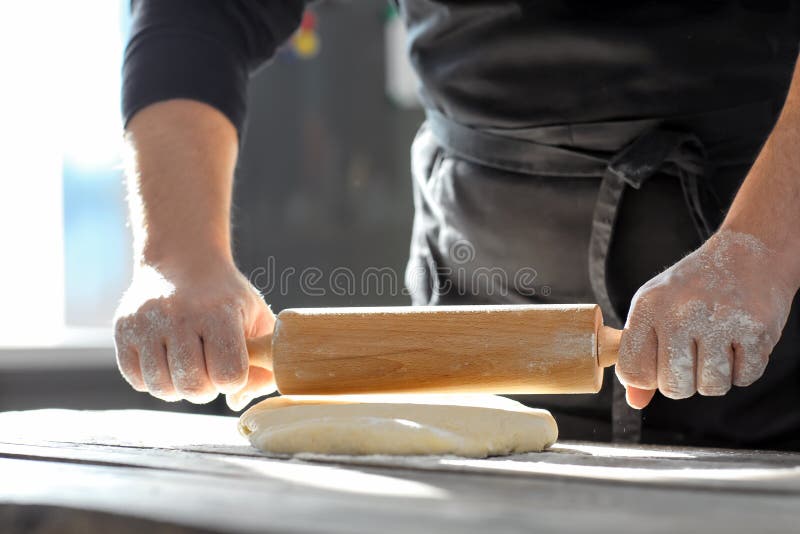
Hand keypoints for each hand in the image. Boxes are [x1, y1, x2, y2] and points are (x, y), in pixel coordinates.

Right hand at [114, 258, 276, 404]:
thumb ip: (262, 362)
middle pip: (193, 386)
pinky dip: (153, 380)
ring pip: (162, 388)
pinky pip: (137, 380)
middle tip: (209, 370)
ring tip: (188, 365)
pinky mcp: (123, 330)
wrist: (183, 261)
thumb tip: (237, 401)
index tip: (233, 365)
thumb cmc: (226, 298)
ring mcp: (146, 323)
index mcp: (218, 313)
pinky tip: (166, 361)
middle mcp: (179, 316)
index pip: (228, 375)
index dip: (233, 379)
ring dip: (179, 387)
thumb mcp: (257, 318)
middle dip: (206, 389)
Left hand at [616, 230, 794, 408]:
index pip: (634, 370)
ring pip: (711, 387)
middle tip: (693, 355)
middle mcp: (681, 313)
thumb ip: (640, 354)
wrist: (748, 254)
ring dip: (715, 376)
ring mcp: (720, 321)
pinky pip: (744, 379)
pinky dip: (743, 369)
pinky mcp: (756, 329)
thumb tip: (635, 401)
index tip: (659, 364)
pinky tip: (738, 341)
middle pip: (674, 387)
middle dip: (684, 381)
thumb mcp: (655, 309)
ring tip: (716, 346)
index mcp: (649, 307)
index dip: (648, 377)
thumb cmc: (694, 288)